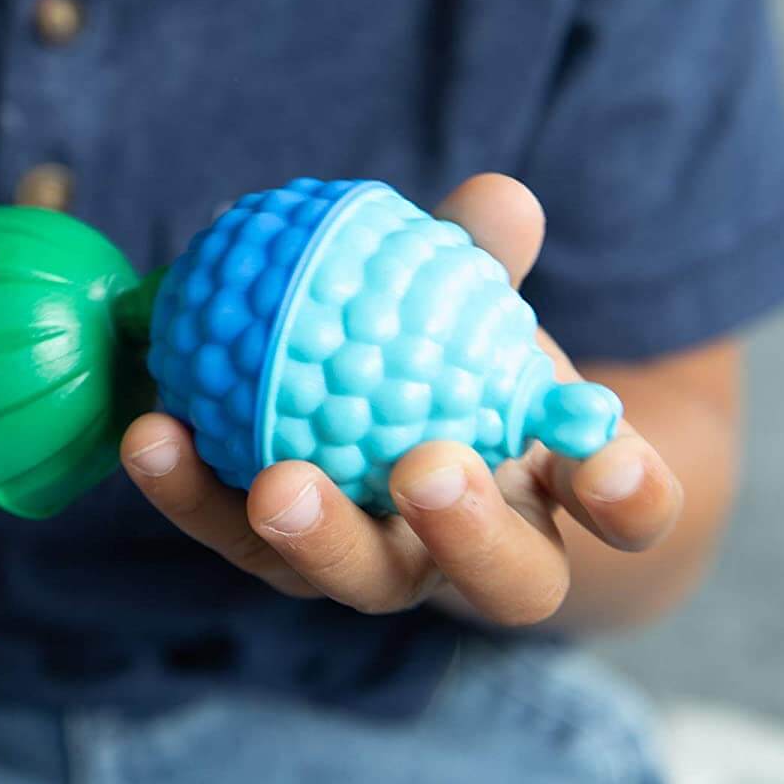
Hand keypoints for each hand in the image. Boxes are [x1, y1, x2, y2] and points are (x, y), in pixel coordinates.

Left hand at [121, 174, 684, 626]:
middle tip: (423, 470)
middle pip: (498, 583)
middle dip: (468, 538)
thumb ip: (485, 255)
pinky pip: (234, 534)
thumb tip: (497, 200)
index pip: (625, 515)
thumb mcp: (472, 299)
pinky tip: (152, 430)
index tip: (609, 462)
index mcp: (555, 496)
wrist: (374, 407)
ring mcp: (377, 569)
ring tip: (272, 482)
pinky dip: (193, 490)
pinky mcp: (277, 559)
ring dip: (314, 535)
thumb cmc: (452, 351)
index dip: (630, 498)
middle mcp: (474, 558)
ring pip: (356, 578)